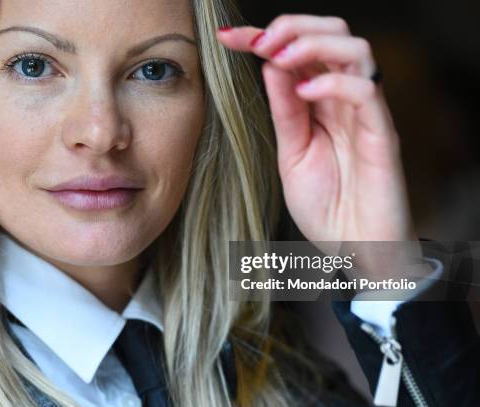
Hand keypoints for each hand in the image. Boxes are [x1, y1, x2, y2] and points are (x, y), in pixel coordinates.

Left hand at [217, 15, 417, 243]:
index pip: (300, 51)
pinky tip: (304, 92)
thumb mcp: (292, 153)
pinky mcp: (383, 136)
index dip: (264, 36)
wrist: (356, 250)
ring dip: (313, 43)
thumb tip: (270, 66)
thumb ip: (285, 112)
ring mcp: (366, 115)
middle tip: (258, 42)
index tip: (228, 38)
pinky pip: (366, 93)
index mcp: (323, 102)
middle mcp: (346, 100)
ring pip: (356, 50)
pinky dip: (334, 83)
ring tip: (280, 57)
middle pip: (335, 32)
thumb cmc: (327, 205)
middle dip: (293, 26)